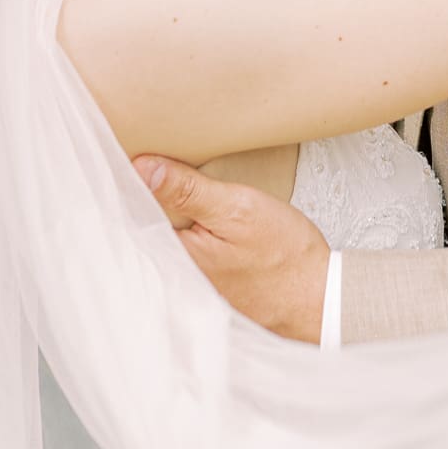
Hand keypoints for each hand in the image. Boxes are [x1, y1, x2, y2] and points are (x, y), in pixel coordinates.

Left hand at [133, 154, 329, 342]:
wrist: (317, 298)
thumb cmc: (283, 257)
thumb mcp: (238, 209)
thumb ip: (188, 191)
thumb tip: (143, 168)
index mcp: (176, 253)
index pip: (134, 209)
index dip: (130, 178)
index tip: (131, 149)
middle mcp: (174, 272)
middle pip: (146, 223)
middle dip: (145, 193)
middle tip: (152, 159)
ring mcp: (189, 281)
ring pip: (164, 236)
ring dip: (164, 211)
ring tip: (166, 178)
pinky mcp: (204, 283)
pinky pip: (181, 249)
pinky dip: (182, 229)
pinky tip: (191, 211)